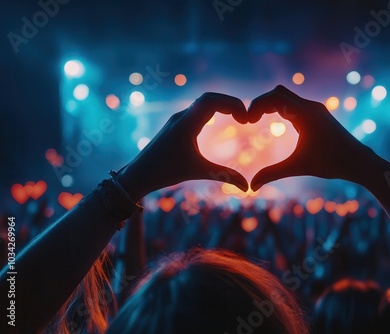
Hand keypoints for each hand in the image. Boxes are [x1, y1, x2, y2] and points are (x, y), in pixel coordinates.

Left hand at [117, 93, 248, 199]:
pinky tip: (218, 121)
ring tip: (237, 118)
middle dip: (230, 103)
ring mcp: (177, 119)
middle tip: (244, 117)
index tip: (246, 119)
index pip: (212, 101)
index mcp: (186, 124)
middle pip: (209, 97)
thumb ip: (225, 176)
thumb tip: (247, 188)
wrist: (137, 174)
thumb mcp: (198, 172)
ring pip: (202, 102)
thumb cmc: (165, 173)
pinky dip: (211, 110)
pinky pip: (196, 110)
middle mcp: (181, 117)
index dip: (232, 104)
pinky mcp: (175, 124)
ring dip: (220, 105)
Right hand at [248, 85, 374, 189]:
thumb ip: (272, 174)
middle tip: (249, 119)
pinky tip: (274, 121)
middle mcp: (311, 107)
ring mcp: (315, 109)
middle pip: (278, 92)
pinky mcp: (318, 114)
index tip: (247, 121)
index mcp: (306, 115)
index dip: (257, 105)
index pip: (275, 98)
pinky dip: (280, 108)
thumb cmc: (331, 164)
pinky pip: (294, 103)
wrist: (359, 161)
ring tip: (257, 119)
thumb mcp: (298, 168)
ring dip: (270, 104)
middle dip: (261, 103)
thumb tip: (251, 187)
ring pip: (286, 96)